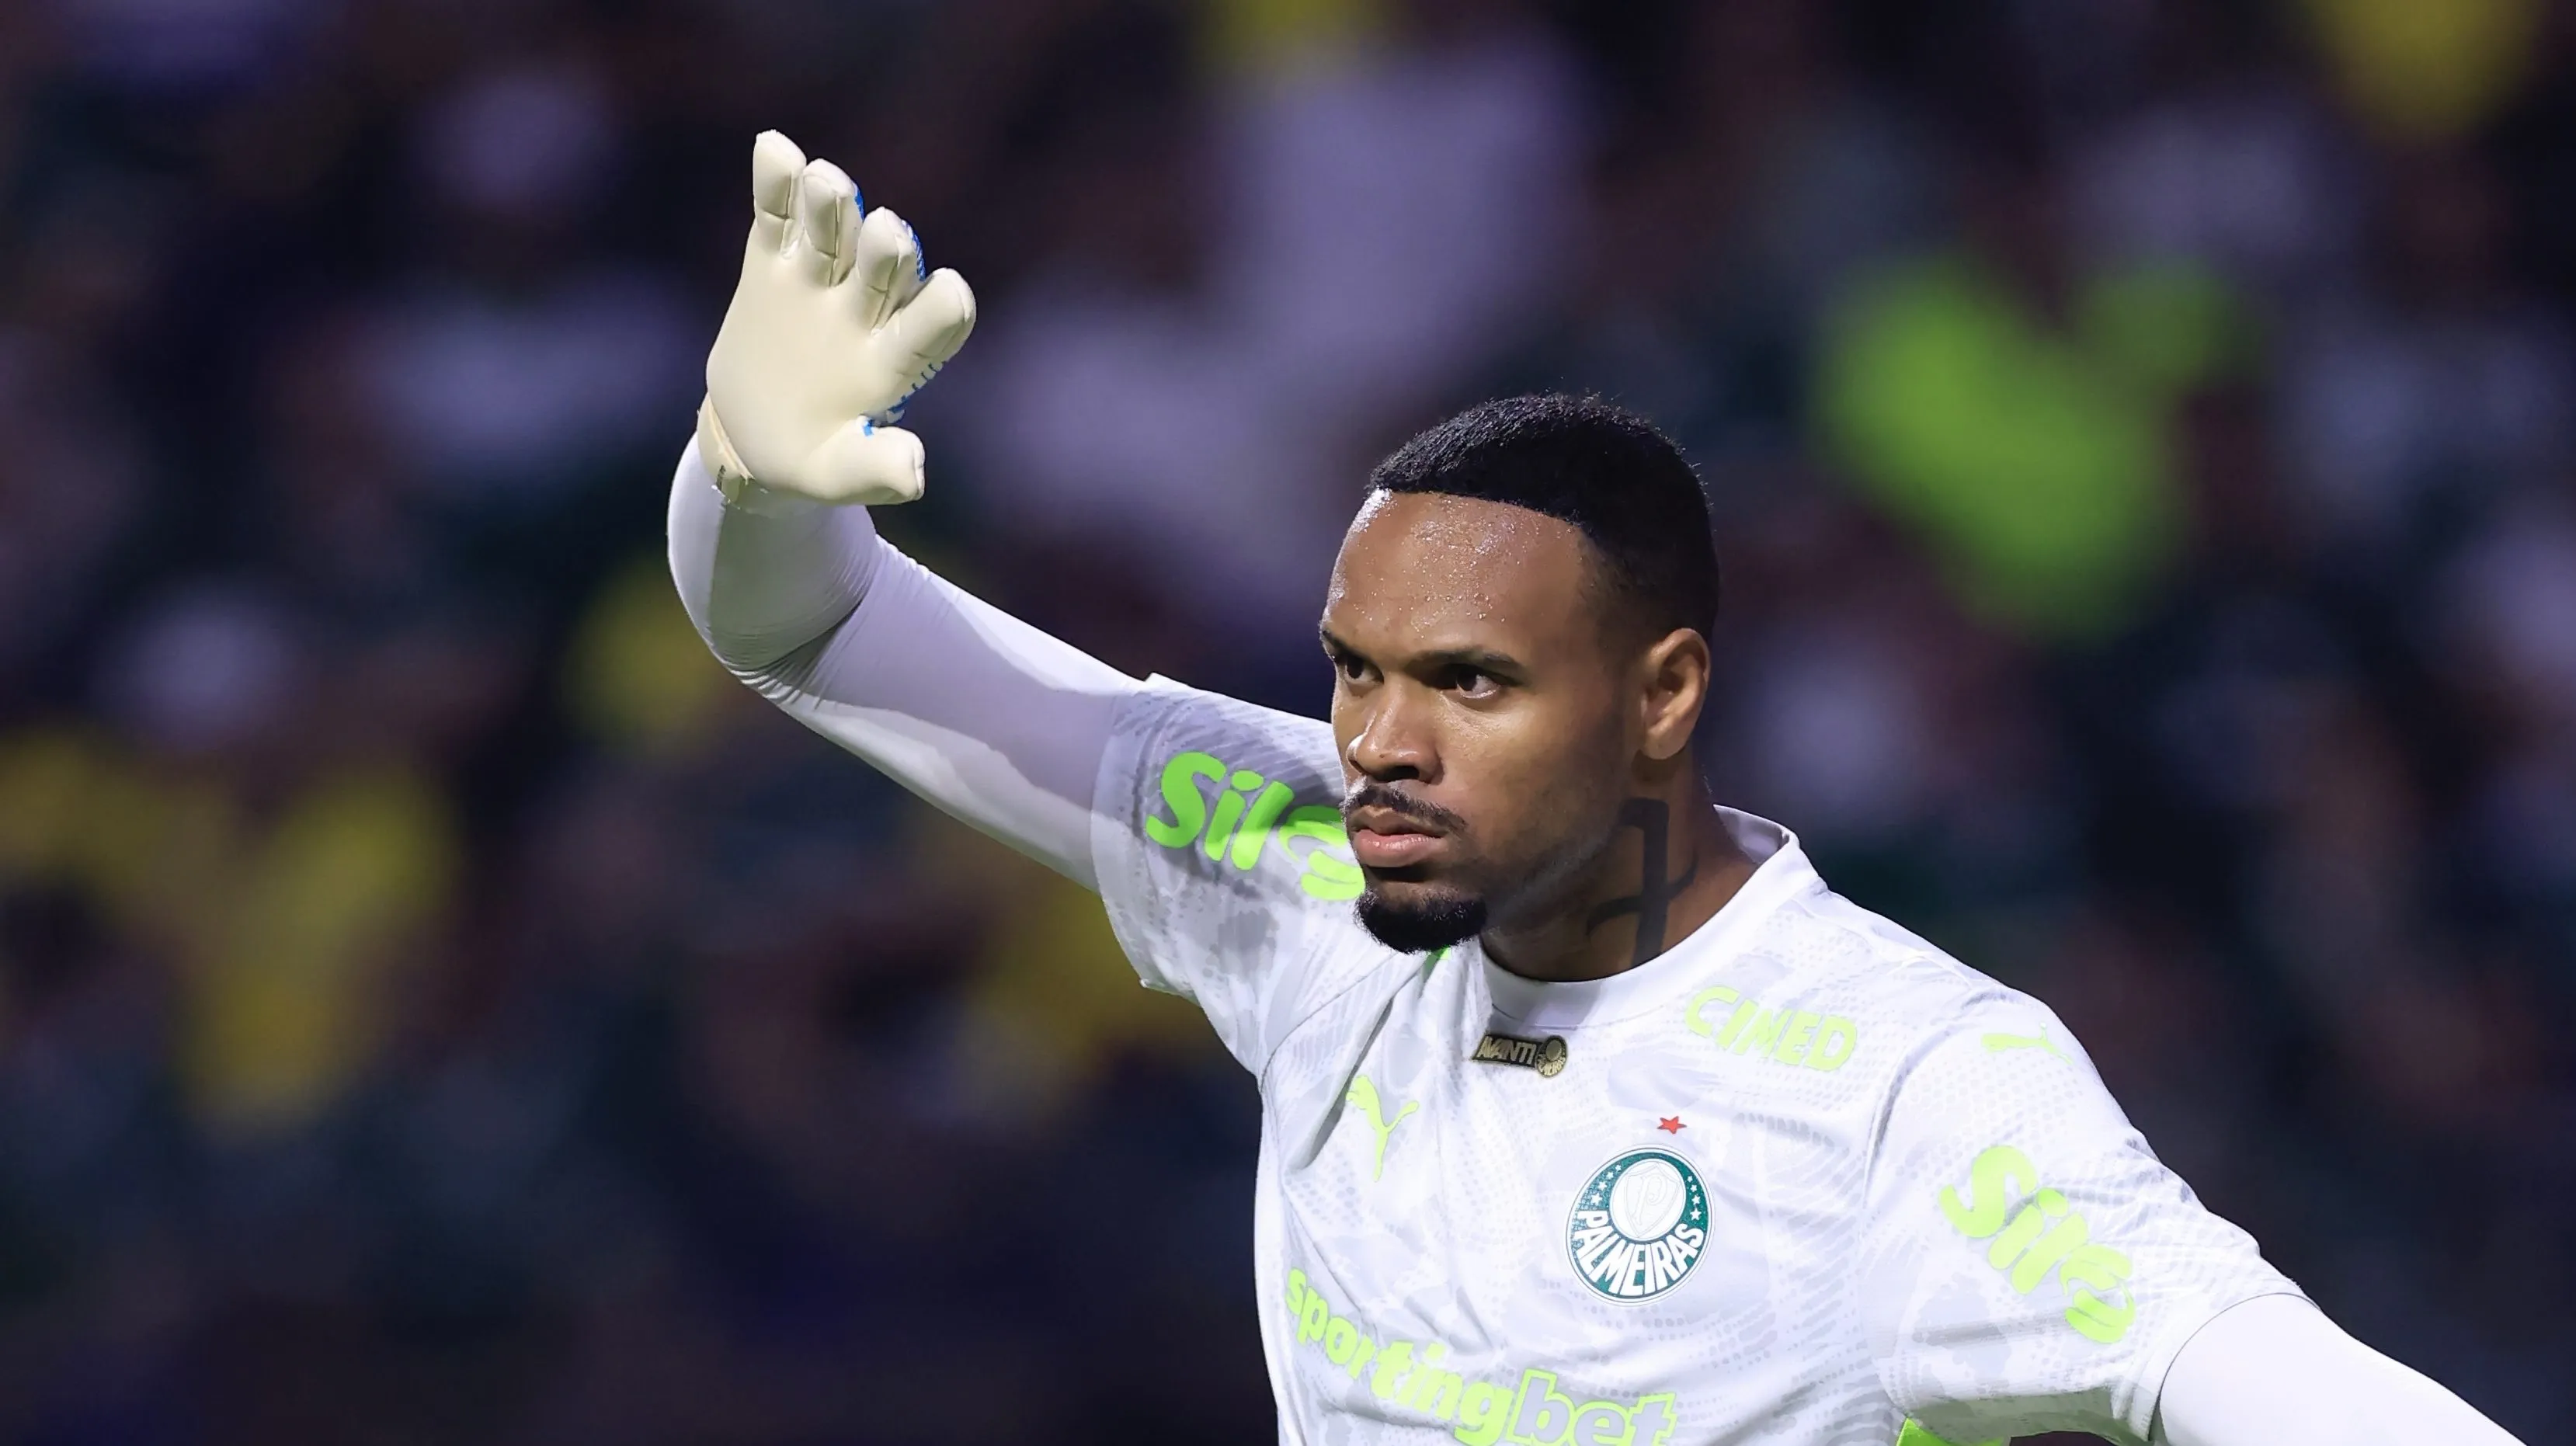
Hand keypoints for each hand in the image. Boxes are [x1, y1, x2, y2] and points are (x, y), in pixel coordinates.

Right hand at [697, 130, 976, 505]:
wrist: (754, 434)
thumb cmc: (812, 460)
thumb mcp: (838, 474)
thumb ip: (875, 468)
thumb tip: (915, 474)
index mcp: (896, 358)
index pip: (932, 325)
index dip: (944, 309)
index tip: (952, 295)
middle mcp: (869, 307)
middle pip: (885, 268)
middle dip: (887, 248)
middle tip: (885, 232)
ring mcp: (822, 279)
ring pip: (835, 232)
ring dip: (833, 207)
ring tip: (826, 181)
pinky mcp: (775, 260)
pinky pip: (778, 216)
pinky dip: (777, 184)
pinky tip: (775, 149)